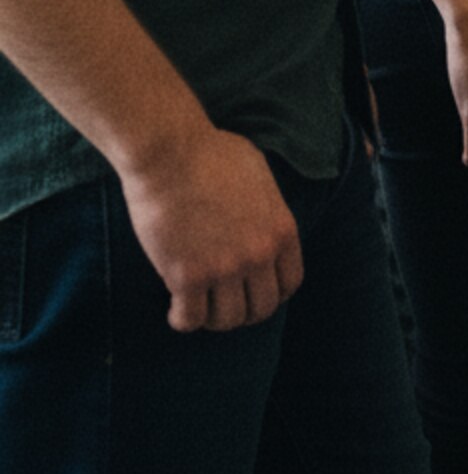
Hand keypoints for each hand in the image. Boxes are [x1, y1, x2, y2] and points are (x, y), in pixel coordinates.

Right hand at [121, 127, 302, 332]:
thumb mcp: (260, 178)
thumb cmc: (211, 155)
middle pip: (261, 308)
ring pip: (227, 320)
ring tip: (199, 305)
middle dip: (243, 311)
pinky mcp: (186, 277)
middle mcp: (259, 254)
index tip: (253, 292)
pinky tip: (176, 308)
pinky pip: (190, 319)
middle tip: (223, 303)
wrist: (171, 153)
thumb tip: (261, 228)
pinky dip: (183, 319)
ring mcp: (224, 268)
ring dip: (213, 318)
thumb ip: (266, 211)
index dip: (271, 293)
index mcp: (282, 230)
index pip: (290, 283)